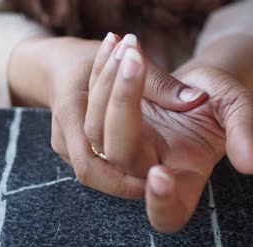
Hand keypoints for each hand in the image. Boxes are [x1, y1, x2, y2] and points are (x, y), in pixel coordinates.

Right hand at [8, 35, 207, 196]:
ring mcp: (66, 146)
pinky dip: (119, 163)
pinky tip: (143, 161)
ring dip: (125, 172)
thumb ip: (157, 81)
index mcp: (69, 108)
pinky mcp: (75, 150)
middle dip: (124, 181)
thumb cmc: (87, 58)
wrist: (56, 66)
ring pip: (96, 171)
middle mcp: (64, 135)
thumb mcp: (120, 59)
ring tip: (157, 173)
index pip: (89, 154)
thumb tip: (196, 100)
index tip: (157, 174)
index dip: (119, 172)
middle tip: (161, 181)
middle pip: (91, 172)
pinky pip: (97, 163)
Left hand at [84, 34, 252, 232]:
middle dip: (123, 106)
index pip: (168, 213)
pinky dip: (101, 71)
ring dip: (108, 84)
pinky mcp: (108, 122)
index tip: (162, 174)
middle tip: (135, 61)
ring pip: (96, 129)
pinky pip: (91, 103)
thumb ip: (244, 134)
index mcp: (187, 176)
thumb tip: (249, 163)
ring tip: (130, 48)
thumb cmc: (223, 101)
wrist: (199, 84)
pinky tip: (115, 44)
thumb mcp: (240, 109)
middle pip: (120, 156)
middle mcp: (149, 166)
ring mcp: (125, 144)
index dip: (161, 203)